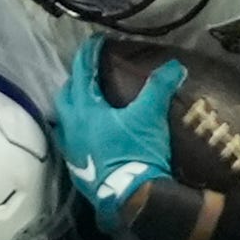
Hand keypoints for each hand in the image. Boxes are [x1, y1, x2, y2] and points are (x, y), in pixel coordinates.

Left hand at [53, 37, 181, 227]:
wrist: (131, 197)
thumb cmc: (138, 152)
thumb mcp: (150, 116)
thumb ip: (159, 87)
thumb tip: (174, 65)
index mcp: (85, 110)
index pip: (83, 73)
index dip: (88, 55)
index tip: (94, 42)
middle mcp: (71, 127)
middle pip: (66, 96)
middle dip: (76, 81)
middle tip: (89, 73)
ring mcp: (71, 149)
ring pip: (65, 120)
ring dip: (74, 107)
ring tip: (89, 102)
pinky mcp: (76, 168)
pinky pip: (71, 141)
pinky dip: (78, 131)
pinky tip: (91, 134)